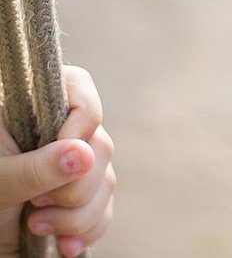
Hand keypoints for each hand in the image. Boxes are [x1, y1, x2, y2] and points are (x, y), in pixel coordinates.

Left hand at [0, 66, 114, 256]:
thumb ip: (35, 168)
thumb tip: (84, 154)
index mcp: (28, 108)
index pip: (79, 87)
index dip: (81, 121)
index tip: (63, 155)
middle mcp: (55, 130)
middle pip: (98, 144)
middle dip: (76, 185)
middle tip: (38, 203)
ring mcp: (70, 162)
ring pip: (105, 179)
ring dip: (79, 214)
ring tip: (37, 227)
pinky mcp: (77, 193)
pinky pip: (105, 205)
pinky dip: (89, 227)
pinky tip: (64, 244)